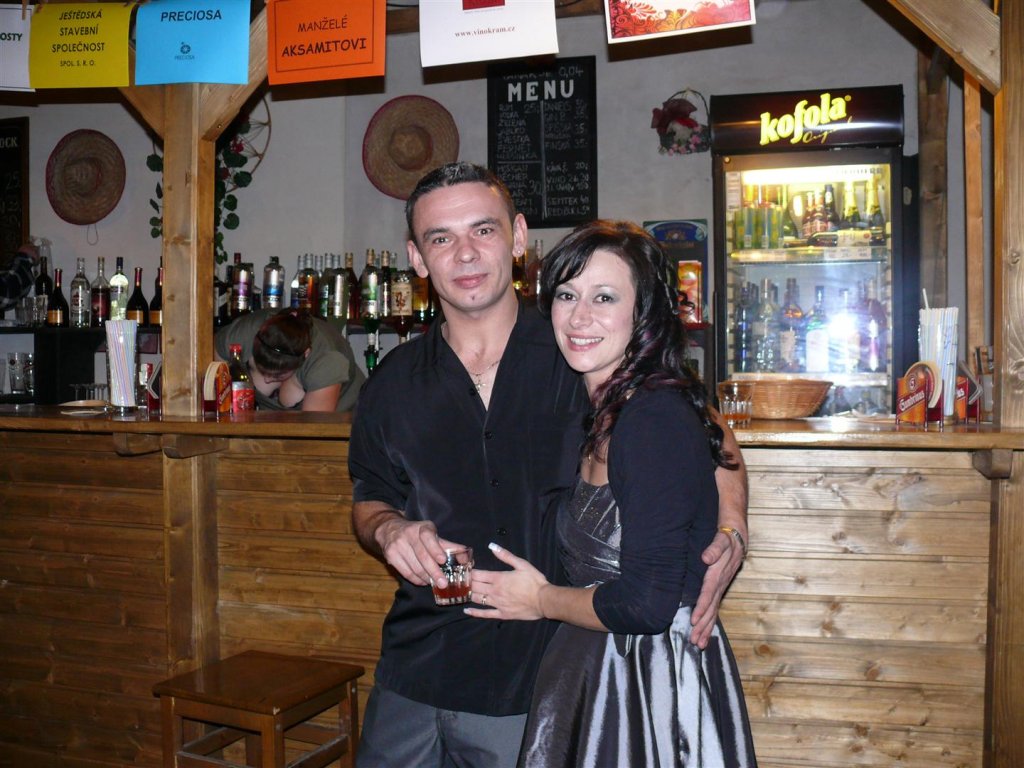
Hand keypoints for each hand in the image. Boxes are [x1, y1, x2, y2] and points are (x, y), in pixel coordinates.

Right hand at [375, 517, 458, 588]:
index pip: (428, 537)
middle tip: (443, 583)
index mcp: (422, 528)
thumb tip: (466, 557)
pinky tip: (423, 581)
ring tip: (434, 583)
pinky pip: (406, 573)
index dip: (435, 549)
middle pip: (422, 556)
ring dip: (426, 578)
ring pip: (414, 567)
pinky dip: (416, 580)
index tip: (442, 560)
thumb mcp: (432, 535)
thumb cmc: (417, 534)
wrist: (390, 530)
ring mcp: (398, 545)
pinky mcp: (390, 556)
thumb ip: (448, 546)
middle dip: (434, 572)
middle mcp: (408, 534)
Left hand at [464, 543, 549, 620]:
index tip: (462, 570)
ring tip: (459, 592)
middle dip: (464, 583)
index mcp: (498, 578)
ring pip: (477, 599)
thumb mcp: (522, 564)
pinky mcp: (501, 614)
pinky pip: (485, 614)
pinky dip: (474, 612)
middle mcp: (494, 591)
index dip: (468, 572)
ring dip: (467, 595)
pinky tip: (466, 610)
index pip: (478, 574)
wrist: (544, 600)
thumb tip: (492, 546)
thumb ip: (506, 556)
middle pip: (474, 586)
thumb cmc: (534, 581)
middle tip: (457, 581)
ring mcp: (497, 603)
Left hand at [690, 529, 744, 648]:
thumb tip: (706, 557)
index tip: (694, 621)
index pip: (708, 594)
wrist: (738, 539)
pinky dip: (710, 621)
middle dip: (703, 626)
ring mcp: (721, 589)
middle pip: (711, 609)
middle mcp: (720, 585)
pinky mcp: (719, 589)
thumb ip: (714, 548)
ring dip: (706, 628)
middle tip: (695, 641)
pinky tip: (705, 632)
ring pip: (713, 612)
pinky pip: (714, 608)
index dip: (702, 607)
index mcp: (718, 575)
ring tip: (699, 643)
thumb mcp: (722, 539)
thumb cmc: (727, 539)